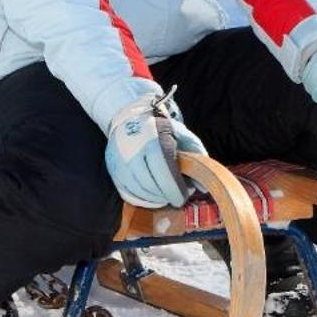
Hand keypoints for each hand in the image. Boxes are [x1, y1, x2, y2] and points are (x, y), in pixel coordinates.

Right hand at [104, 82, 205, 208]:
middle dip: (166, 196)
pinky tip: (151, 198)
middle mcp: (132, 150)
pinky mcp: (112, 168)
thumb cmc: (163, 129)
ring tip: (165, 196)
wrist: (132, 116)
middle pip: (150, 185)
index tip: (184, 196)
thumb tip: (203, 187)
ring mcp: (119, 160)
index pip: (164, 172)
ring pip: (138, 191)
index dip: (175, 189)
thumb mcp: (184, 136)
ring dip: (154, 200)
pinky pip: (126, 192)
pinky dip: (141, 199)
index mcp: (153, 140)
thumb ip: (197, 159)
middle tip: (176, 198)